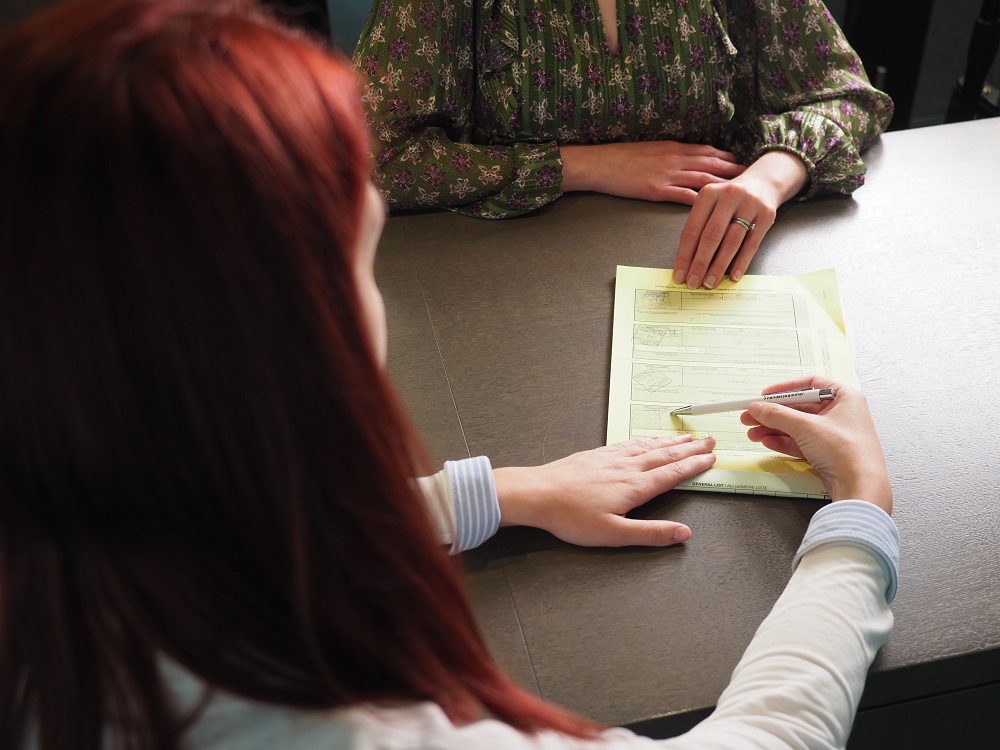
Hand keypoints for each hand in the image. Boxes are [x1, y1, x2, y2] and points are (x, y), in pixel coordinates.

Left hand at [493, 435, 715, 546]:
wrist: (538, 493)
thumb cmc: (572, 517)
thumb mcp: (614, 534)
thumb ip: (651, 533)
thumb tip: (684, 534)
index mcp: (635, 486)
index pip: (672, 474)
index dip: (694, 465)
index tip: (711, 457)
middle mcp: (626, 467)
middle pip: (665, 455)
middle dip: (689, 448)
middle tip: (709, 440)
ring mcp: (610, 458)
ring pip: (647, 446)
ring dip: (669, 441)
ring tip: (685, 437)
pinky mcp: (595, 455)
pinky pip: (627, 443)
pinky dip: (644, 440)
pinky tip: (645, 439)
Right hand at [560, 141, 744, 203]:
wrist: (597, 163)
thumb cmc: (619, 158)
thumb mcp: (648, 150)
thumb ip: (668, 154)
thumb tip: (685, 160)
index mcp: (672, 147)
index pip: (706, 150)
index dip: (727, 156)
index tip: (742, 160)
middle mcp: (673, 158)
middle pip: (711, 163)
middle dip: (734, 169)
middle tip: (753, 176)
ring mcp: (666, 174)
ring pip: (703, 178)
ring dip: (725, 185)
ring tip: (742, 192)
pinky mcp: (656, 189)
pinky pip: (683, 195)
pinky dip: (700, 200)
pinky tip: (714, 207)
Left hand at [673, 151, 808, 288]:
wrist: (763, 182)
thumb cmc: (729, 199)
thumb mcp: (711, 203)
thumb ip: (699, 226)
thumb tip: (686, 262)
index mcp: (708, 194)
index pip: (692, 229)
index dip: (684, 255)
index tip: (679, 275)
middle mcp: (728, 197)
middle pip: (711, 236)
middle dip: (700, 263)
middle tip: (693, 283)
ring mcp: (749, 205)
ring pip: (731, 241)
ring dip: (719, 266)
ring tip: (710, 283)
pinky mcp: (766, 215)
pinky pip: (751, 244)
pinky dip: (741, 262)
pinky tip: (733, 276)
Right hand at [739, 376, 891, 513]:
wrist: (860, 486)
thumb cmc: (845, 450)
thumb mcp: (806, 426)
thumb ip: (777, 414)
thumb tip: (757, 407)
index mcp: (845, 397)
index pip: (811, 384)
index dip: (785, 388)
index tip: (765, 394)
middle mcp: (841, 413)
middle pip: (800, 408)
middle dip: (773, 413)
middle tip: (751, 416)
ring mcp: (834, 434)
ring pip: (798, 427)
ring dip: (774, 429)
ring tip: (753, 433)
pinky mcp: (828, 453)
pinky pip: (802, 442)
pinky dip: (784, 442)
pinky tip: (767, 442)